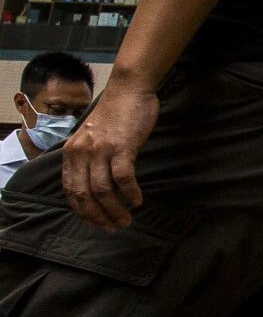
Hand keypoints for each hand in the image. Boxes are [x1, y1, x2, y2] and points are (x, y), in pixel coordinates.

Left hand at [60, 83, 157, 231]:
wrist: (128, 90)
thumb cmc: (115, 114)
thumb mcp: (91, 138)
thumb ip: (89, 158)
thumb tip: (97, 185)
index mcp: (71, 152)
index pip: (71, 190)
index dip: (83, 211)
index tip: (97, 223)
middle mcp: (81, 152)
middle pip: (84, 194)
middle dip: (98, 216)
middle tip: (113, 226)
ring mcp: (100, 150)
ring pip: (102, 190)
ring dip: (115, 209)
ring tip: (127, 219)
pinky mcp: (121, 146)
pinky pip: (123, 178)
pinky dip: (130, 193)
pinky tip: (138, 200)